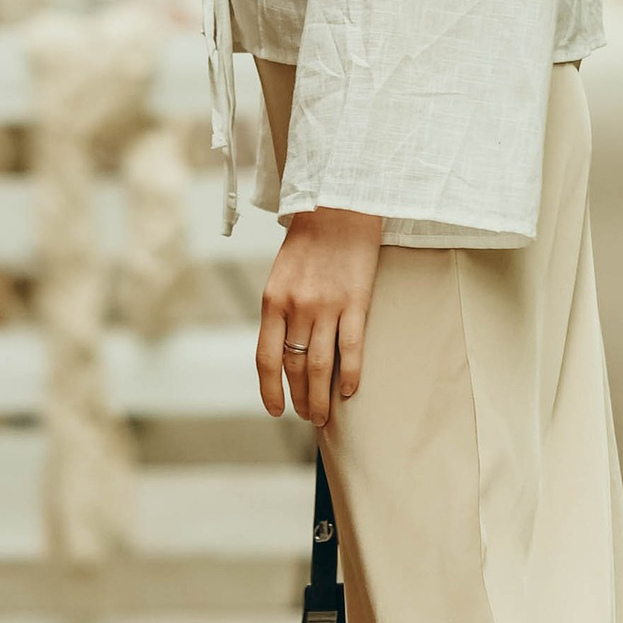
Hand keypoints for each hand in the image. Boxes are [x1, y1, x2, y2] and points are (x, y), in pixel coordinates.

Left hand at [257, 206, 384, 425]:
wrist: (337, 206)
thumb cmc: (309, 241)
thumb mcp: (282, 275)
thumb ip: (281, 311)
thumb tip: (284, 350)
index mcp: (272, 301)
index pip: (266, 358)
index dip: (270, 390)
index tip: (276, 411)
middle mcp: (297, 307)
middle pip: (296, 367)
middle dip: (300, 398)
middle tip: (307, 416)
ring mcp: (327, 306)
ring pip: (321, 366)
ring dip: (321, 396)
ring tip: (323, 415)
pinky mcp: (355, 301)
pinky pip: (351, 347)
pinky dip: (349, 374)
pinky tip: (348, 391)